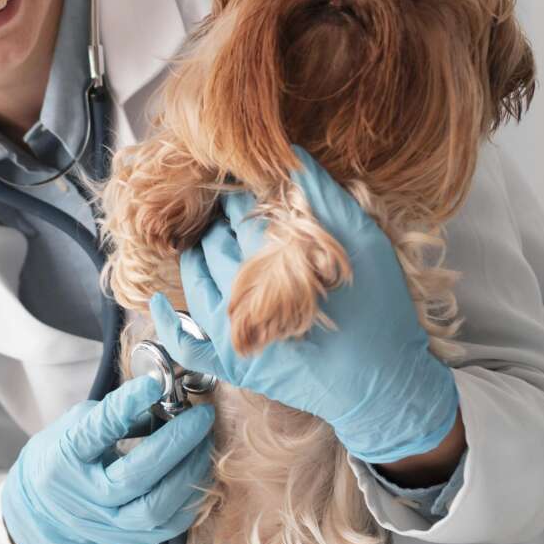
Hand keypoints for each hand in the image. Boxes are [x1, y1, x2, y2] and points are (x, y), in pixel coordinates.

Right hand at [0, 373, 215, 543]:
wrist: (45, 509)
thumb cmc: (67, 455)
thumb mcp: (79, 424)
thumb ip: (118, 413)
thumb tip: (164, 396)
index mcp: (65, 458)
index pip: (97, 431)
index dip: (126, 405)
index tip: (153, 384)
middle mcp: (84, 496)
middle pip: (134, 476)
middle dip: (175, 444)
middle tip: (200, 417)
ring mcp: (107, 525)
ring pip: (155, 507)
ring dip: (189, 472)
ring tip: (204, 444)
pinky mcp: (129, 541)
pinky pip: (170, 526)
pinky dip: (191, 497)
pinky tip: (199, 471)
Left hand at [149, 145, 458, 463]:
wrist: (384, 386)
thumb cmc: (381, 312)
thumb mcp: (367, 244)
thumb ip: (327, 198)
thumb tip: (290, 156)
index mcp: (276, 262)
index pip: (242, 213)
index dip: (247, 195)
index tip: (252, 186)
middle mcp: (246, 297)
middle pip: (217, 243)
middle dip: (223, 223)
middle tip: (236, 212)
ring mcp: (234, 335)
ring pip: (198, 281)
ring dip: (200, 255)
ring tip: (212, 239)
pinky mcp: (234, 366)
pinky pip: (187, 344)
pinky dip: (169, 322)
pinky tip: (160, 302)